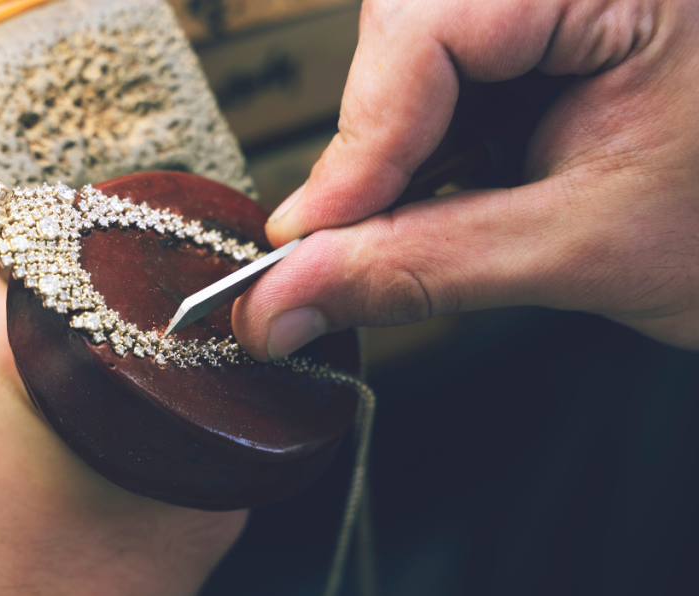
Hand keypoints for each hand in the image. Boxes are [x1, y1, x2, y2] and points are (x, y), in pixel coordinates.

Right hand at [232, 0, 698, 359]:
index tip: (313, 238)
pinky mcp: (542, 21)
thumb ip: (419, 268)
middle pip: (407, 23)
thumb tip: (285, 297)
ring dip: (402, 146)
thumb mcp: (578, 249)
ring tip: (456, 209)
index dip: (360, 139)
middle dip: (378, 142)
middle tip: (359, 240)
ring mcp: (555, 1)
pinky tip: (469, 179)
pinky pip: (442, 64)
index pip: (431, 21)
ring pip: (410, 47)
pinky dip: (431, 139)